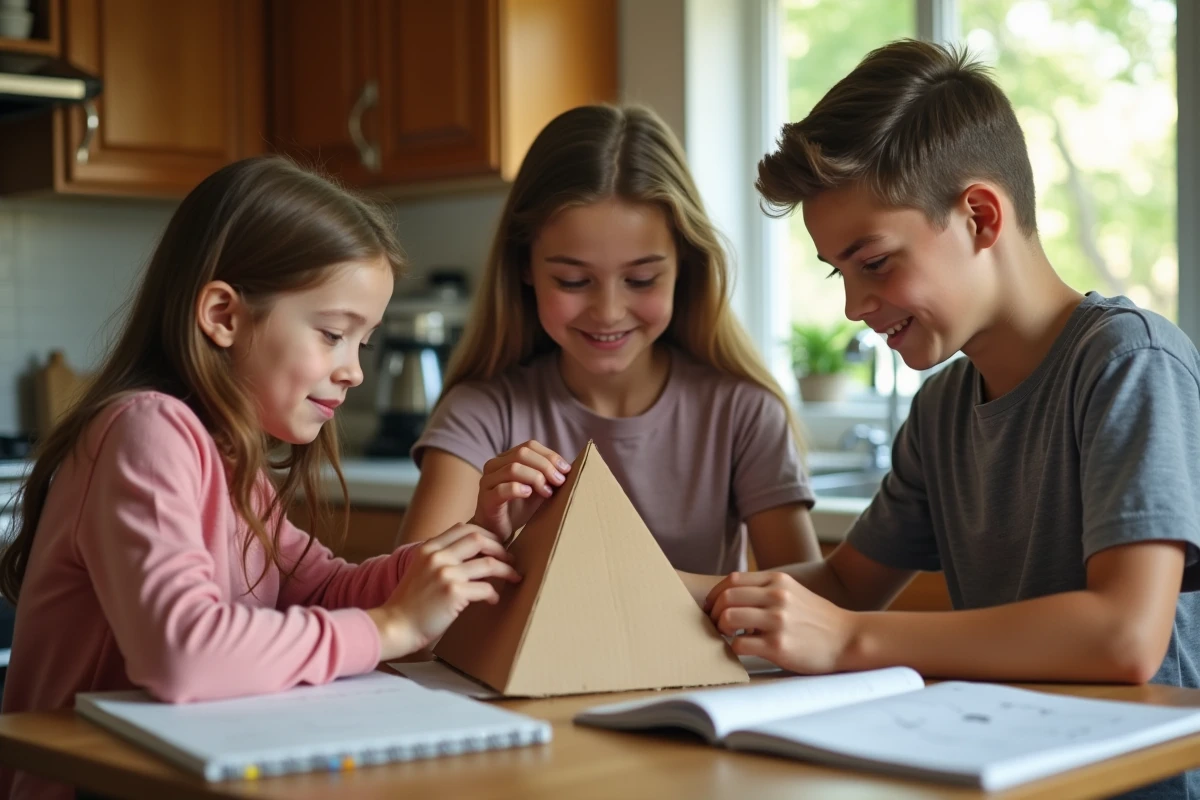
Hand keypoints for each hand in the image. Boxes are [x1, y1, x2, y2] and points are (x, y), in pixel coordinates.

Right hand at [369, 524, 520, 658]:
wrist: (396, 626)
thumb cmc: (410, 603)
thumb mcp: (420, 570)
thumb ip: (440, 558)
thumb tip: (471, 555)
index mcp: (429, 548)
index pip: (463, 528)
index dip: (485, 534)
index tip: (496, 544)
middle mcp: (437, 556)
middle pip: (479, 539)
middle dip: (500, 547)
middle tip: (510, 558)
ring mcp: (446, 574)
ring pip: (489, 563)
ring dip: (507, 570)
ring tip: (513, 577)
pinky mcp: (454, 593)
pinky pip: (486, 589)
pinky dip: (493, 594)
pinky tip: (493, 600)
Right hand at [469, 440, 570, 539]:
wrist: (499, 531)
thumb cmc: (519, 508)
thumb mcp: (538, 488)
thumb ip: (548, 475)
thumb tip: (568, 467)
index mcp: (506, 458)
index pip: (529, 446)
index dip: (550, 455)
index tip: (566, 470)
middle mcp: (494, 465)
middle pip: (522, 454)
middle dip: (545, 466)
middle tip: (559, 481)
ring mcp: (487, 481)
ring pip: (513, 469)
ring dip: (536, 478)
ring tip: (547, 492)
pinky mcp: (485, 499)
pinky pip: (502, 489)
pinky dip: (519, 489)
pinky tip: (529, 494)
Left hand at [705, 571, 857, 673]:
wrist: (848, 638)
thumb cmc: (818, 619)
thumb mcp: (793, 592)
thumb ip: (766, 590)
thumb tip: (733, 597)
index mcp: (778, 581)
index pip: (732, 580)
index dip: (716, 594)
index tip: (712, 608)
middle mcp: (776, 597)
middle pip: (726, 597)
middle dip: (714, 612)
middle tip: (715, 624)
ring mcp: (777, 621)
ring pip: (728, 618)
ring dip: (721, 628)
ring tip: (728, 636)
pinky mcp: (778, 646)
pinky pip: (739, 645)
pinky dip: (733, 648)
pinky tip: (741, 649)